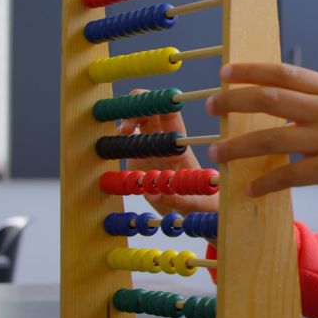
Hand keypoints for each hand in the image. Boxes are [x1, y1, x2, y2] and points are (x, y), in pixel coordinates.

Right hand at [118, 89, 218, 216]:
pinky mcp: (137, 160)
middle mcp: (164, 144)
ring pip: (137, 122)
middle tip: (127, 126)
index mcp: (181, 148)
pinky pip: (126, 141)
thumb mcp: (196, 204)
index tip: (153, 103)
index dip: (163, 104)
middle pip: (152, 111)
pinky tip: (114, 144)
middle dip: (139, 107)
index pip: (172, 118)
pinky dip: (118, 137)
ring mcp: (149, 150)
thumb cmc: (203, 204)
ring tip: (122, 132)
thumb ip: (178, 198)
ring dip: (126, 120)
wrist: (190, 214)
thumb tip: (153, 194)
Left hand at [205, 63, 317, 216]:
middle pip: (270, 100)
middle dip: (234, 101)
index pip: (284, 73)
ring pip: (272, 138)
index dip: (251, 70)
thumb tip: (290, 101)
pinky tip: (250, 188)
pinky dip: (266, 182)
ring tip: (218, 154)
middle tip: (210, 105)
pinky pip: (290, 175)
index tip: (225, 71)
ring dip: (239, 146)